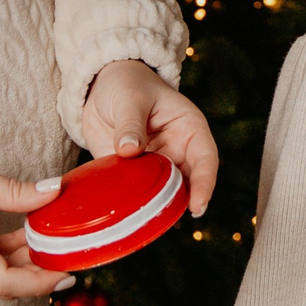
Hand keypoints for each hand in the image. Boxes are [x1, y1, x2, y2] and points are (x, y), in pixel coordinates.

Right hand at [0, 149, 68, 299]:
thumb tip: (53, 192)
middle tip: (68, 258)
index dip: (39, 282)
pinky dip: (2, 259)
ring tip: (51, 244)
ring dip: (21, 266)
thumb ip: (13, 191)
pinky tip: (22, 240)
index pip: (3, 281)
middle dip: (38, 275)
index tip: (67, 272)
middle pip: (1, 285)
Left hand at [80, 60, 217, 218]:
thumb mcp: (131, 98)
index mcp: (189, 128)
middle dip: (179, 202)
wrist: (101, 88)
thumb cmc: (127, 84)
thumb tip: (129, 149)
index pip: (205, 158)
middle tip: (165, 219)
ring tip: (143, 220)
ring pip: (163, 194)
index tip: (198, 205)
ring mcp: (155, 165)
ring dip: (155, 207)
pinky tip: (122, 215)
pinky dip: (131, 205)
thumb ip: (131, 123)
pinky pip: (135, 194)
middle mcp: (177, 151)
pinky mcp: (133, 175)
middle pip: (187, 183)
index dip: (205, 183)